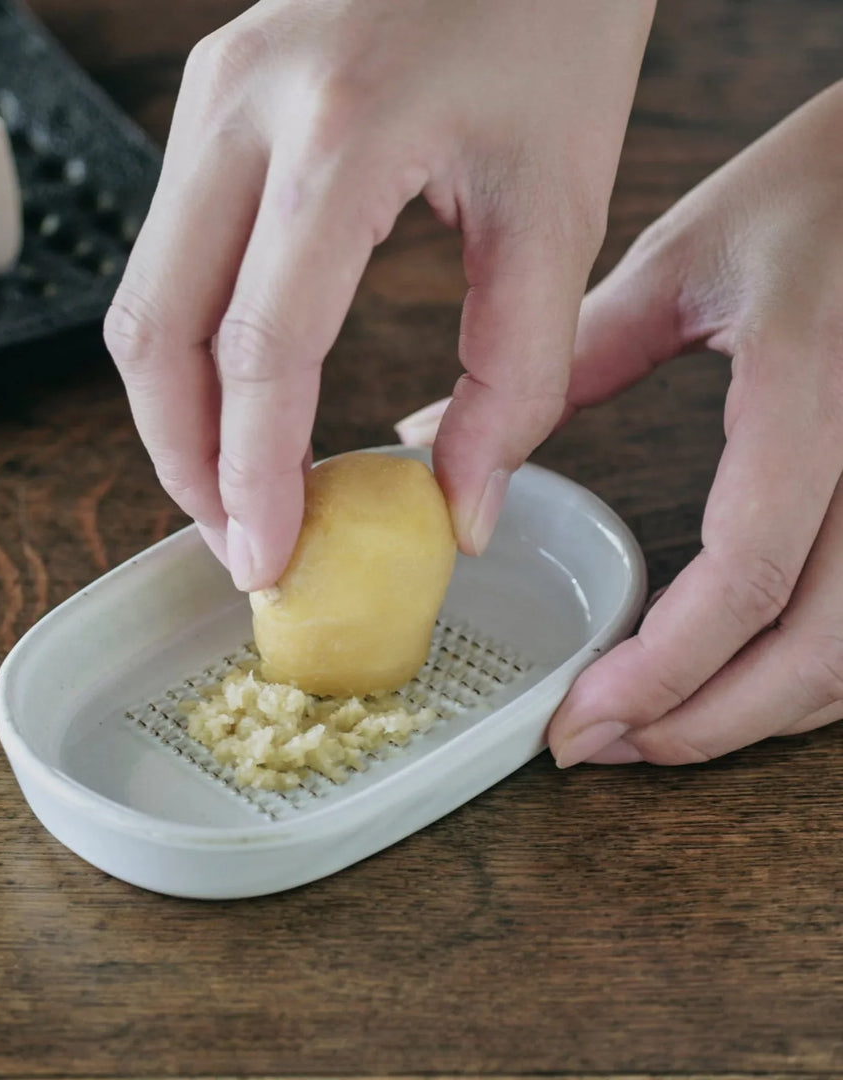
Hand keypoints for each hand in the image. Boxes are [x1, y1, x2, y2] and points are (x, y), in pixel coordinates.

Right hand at [105, 0, 653, 589]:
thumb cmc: (554, 25)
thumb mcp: (558, 205)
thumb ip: (517, 374)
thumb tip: (461, 510)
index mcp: (339, 133)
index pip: (262, 349)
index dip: (253, 476)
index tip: (267, 559)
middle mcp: (239, 110)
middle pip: (158, 335)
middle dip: (185, 462)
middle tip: (239, 540)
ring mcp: (206, 100)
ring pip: (144, 302)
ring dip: (177, 414)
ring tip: (236, 487)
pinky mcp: (205, 105)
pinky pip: (169, 256)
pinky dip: (193, 350)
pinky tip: (241, 397)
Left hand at [405, 81, 842, 765]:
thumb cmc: (816, 187)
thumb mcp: (681, 263)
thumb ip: (569, 360)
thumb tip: (439, 427)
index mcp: (814, 396)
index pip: (747, 576)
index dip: (661, 672)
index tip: (576, 721)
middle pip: (818, 653)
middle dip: (704, 726)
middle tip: (601, 749)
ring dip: (758, 716)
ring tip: (656, 730)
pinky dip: (808, 675)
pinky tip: (738, 680)